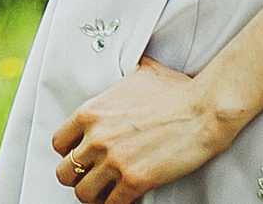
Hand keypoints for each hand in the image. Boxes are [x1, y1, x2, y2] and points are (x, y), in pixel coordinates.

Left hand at [52, 58, 242, 201]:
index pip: (59, 143)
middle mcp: (97, 136)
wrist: (203, 109)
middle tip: (95, 177)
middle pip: (64, 173)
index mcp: (91, 111)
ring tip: (108, 192)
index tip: (84, 156)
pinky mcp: (135, 180)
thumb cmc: (176, 90)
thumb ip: (122, 80)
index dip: (70, 153)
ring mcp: (115, 160)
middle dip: (79, 178)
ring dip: (95, 195)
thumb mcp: (140, 72)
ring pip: (83, 194)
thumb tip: (126, 74)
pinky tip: (127, 197)